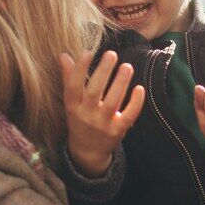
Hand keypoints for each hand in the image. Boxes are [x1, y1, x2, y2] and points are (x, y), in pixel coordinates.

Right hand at [59, 50, 145, 177]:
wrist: (87, 152)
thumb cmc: (79, 119)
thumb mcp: (71, 102)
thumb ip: (69, 78)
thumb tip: (64, 55)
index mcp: (73, 106)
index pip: (73, 86)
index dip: (78, 69)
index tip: (87, 52)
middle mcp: (86, 115)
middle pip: (94, 92)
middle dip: (103, 72)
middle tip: (112, 54)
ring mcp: (102, 124)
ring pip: (112, 102)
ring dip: (120, 83)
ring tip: (127, 66)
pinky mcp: (118, 131)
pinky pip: (128, 116)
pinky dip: (135, 103)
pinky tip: (139, 88)